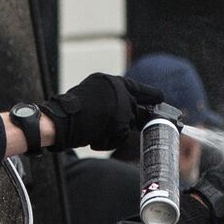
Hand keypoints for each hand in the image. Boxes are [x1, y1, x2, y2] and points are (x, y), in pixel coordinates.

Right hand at [39, 74, 163, 151]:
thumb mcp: (93, 95)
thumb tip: (126, 112)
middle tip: (108, 126)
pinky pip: (119, 138)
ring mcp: (122, 106)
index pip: (136, 88)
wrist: (62, 119)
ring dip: (112, 133)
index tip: (161, 97)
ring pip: (126, 126)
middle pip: (134, 111)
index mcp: (111, 81)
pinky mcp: (122, 122)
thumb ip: (110, 99)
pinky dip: (107, 142)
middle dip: (124, 122)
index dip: (150, 94)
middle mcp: (119, 91)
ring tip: (92, 128)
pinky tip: (93, 135)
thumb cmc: (71, 110)